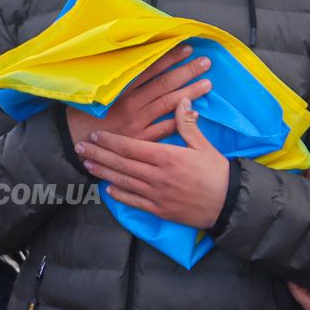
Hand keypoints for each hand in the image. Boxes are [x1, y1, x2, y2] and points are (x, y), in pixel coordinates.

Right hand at [66, 43, 212, 144]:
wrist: (71, 142)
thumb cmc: (81, 114)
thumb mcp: (94, 91)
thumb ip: (114, 79)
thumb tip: (133, 60)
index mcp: (120, 89)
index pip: (149, 69)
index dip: (169, 58)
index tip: (186, 48)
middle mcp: (131, 105)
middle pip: (164, 85)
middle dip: (186, 72)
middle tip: (206, 62)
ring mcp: (138, 123)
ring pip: (168, 105)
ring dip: (189, 93)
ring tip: (207, 84)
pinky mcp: (141, 140)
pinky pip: (164, 130)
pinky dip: (180, 121)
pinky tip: (195, 113)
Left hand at [76, 97, 229, 228]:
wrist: (230, 203)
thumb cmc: (217, 172)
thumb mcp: (204, 145)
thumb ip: (187, 124)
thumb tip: (181, 100)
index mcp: (167, 157)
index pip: (131, 147)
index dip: (110, 141)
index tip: (95, 135)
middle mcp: (157, 176)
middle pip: (121, 164)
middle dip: (98, 155)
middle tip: (79, 148)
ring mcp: (157, 195)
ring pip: (123, 182)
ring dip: (102, 173)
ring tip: (86, 165)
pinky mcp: (160, 210)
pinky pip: (134, 202)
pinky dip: (119, 195)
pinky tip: (107, 189)